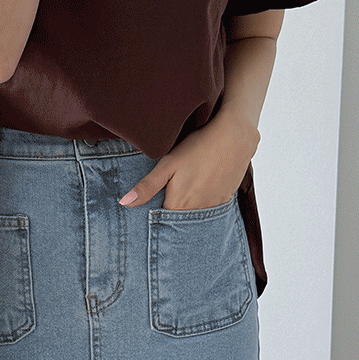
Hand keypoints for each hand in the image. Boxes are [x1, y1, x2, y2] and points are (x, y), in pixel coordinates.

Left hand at [118, 112, 259, 209]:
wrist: (233, 137)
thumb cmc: (197, 147)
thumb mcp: (167, 164)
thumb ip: (147, 187)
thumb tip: (124, 203)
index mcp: (178, 204)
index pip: (161, 221)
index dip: (153, 218)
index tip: (149, 213)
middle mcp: (196, 210)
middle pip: (178, 221)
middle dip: (170, 218)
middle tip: (166, 202)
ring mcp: (213, 206)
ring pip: (195, 216)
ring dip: (187, 211)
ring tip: (183, 196)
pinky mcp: (225, 199)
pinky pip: (209, 209)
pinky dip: (202, 205)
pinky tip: (199, 191)